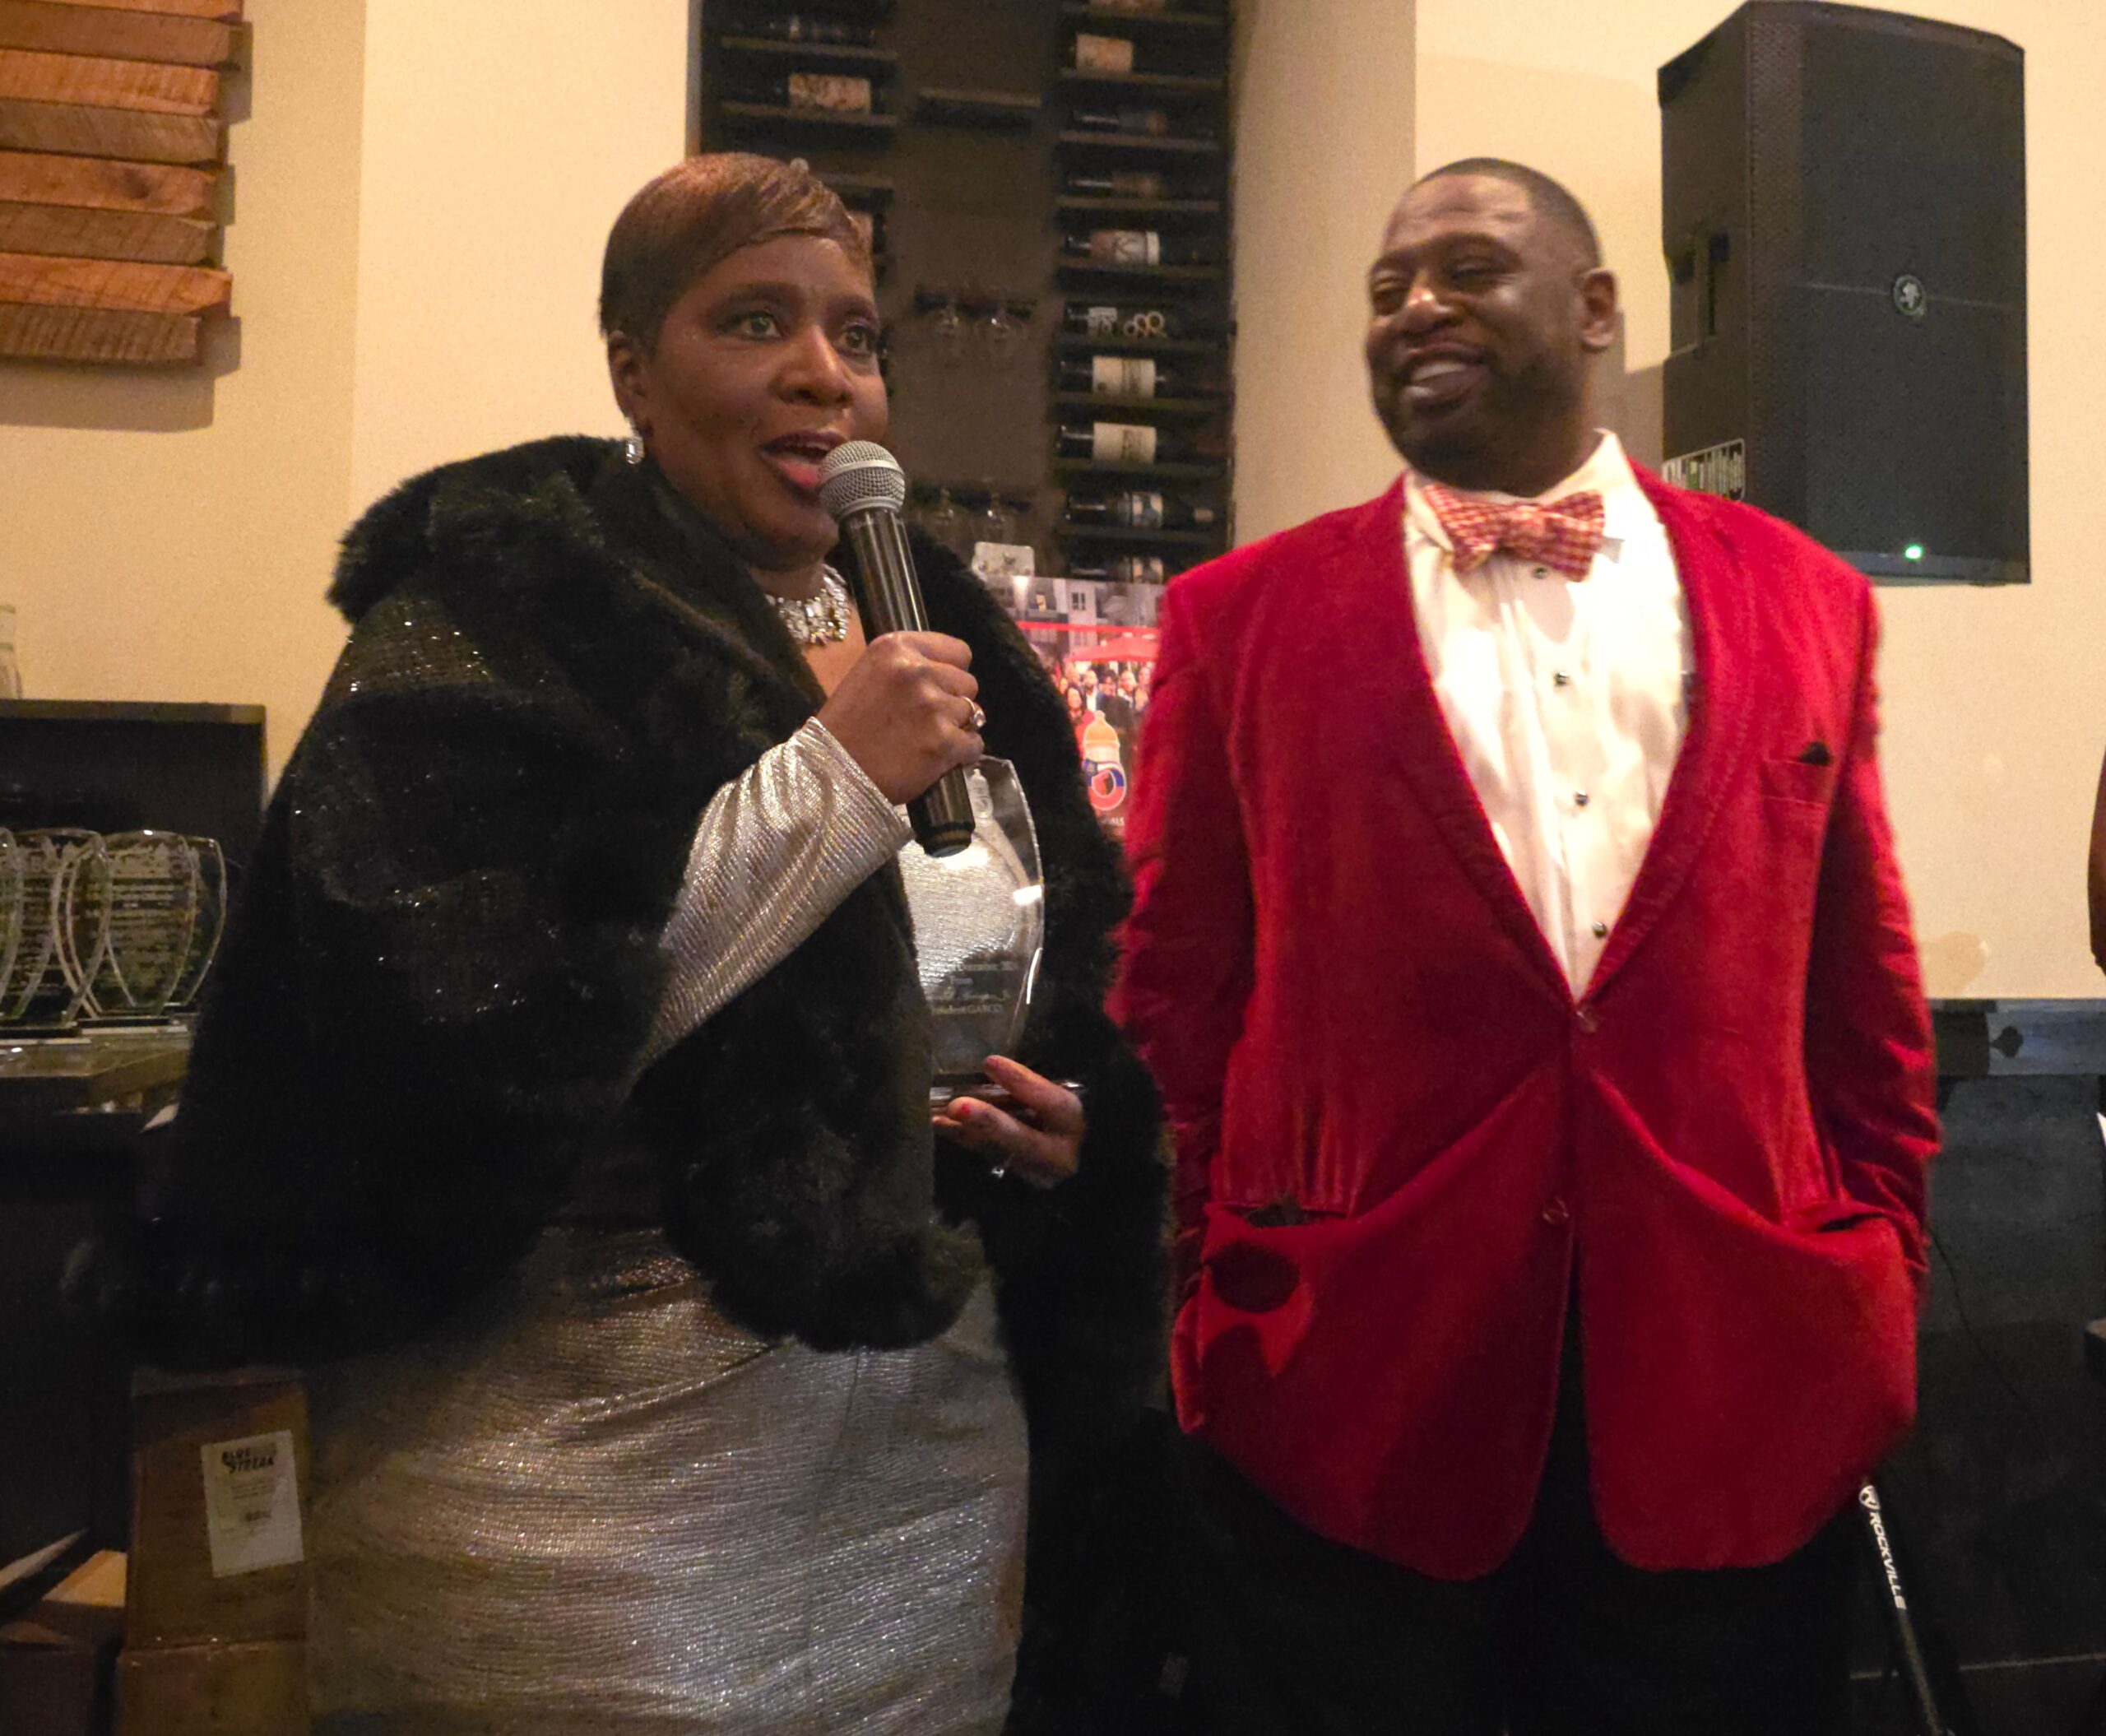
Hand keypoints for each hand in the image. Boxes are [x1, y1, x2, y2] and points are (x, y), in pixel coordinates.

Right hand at [816, 630, 981, 803]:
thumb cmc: (846, 727)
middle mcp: (917, 671)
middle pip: (968, 683)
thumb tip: (947, 674)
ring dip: (958, 728)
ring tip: (930, 740)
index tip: (940, 687)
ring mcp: (933, 707)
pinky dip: (964, 754)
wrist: (830, 772)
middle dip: (953, 701)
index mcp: (896, 648)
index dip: (952, 672)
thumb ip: (907, 668)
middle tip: (928, 719)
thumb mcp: (869, 675)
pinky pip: (974, 744)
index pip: (958, 651)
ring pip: (973, 713)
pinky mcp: (944, 742)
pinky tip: (942, 758)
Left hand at [933, 1054, 1083, 1188]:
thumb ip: (1035, 1083)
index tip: (990, 1062)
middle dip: (989, 1123)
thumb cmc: (1063, 1115)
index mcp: (1076, 1124)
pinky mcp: (1016, 1182)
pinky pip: (988, 1160)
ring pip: (1000, 1155)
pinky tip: (940, 1124)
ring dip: (967, 1134)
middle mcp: (1060, 1155)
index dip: (1025, 1084)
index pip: (1056, 1105)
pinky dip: (964, 1141)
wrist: (1070, 1156)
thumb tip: (1009, 1054)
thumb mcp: (1060, 1095)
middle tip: (957, 1105)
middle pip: (1024, 1141)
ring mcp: (1036, 1173)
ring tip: (939, 1117)